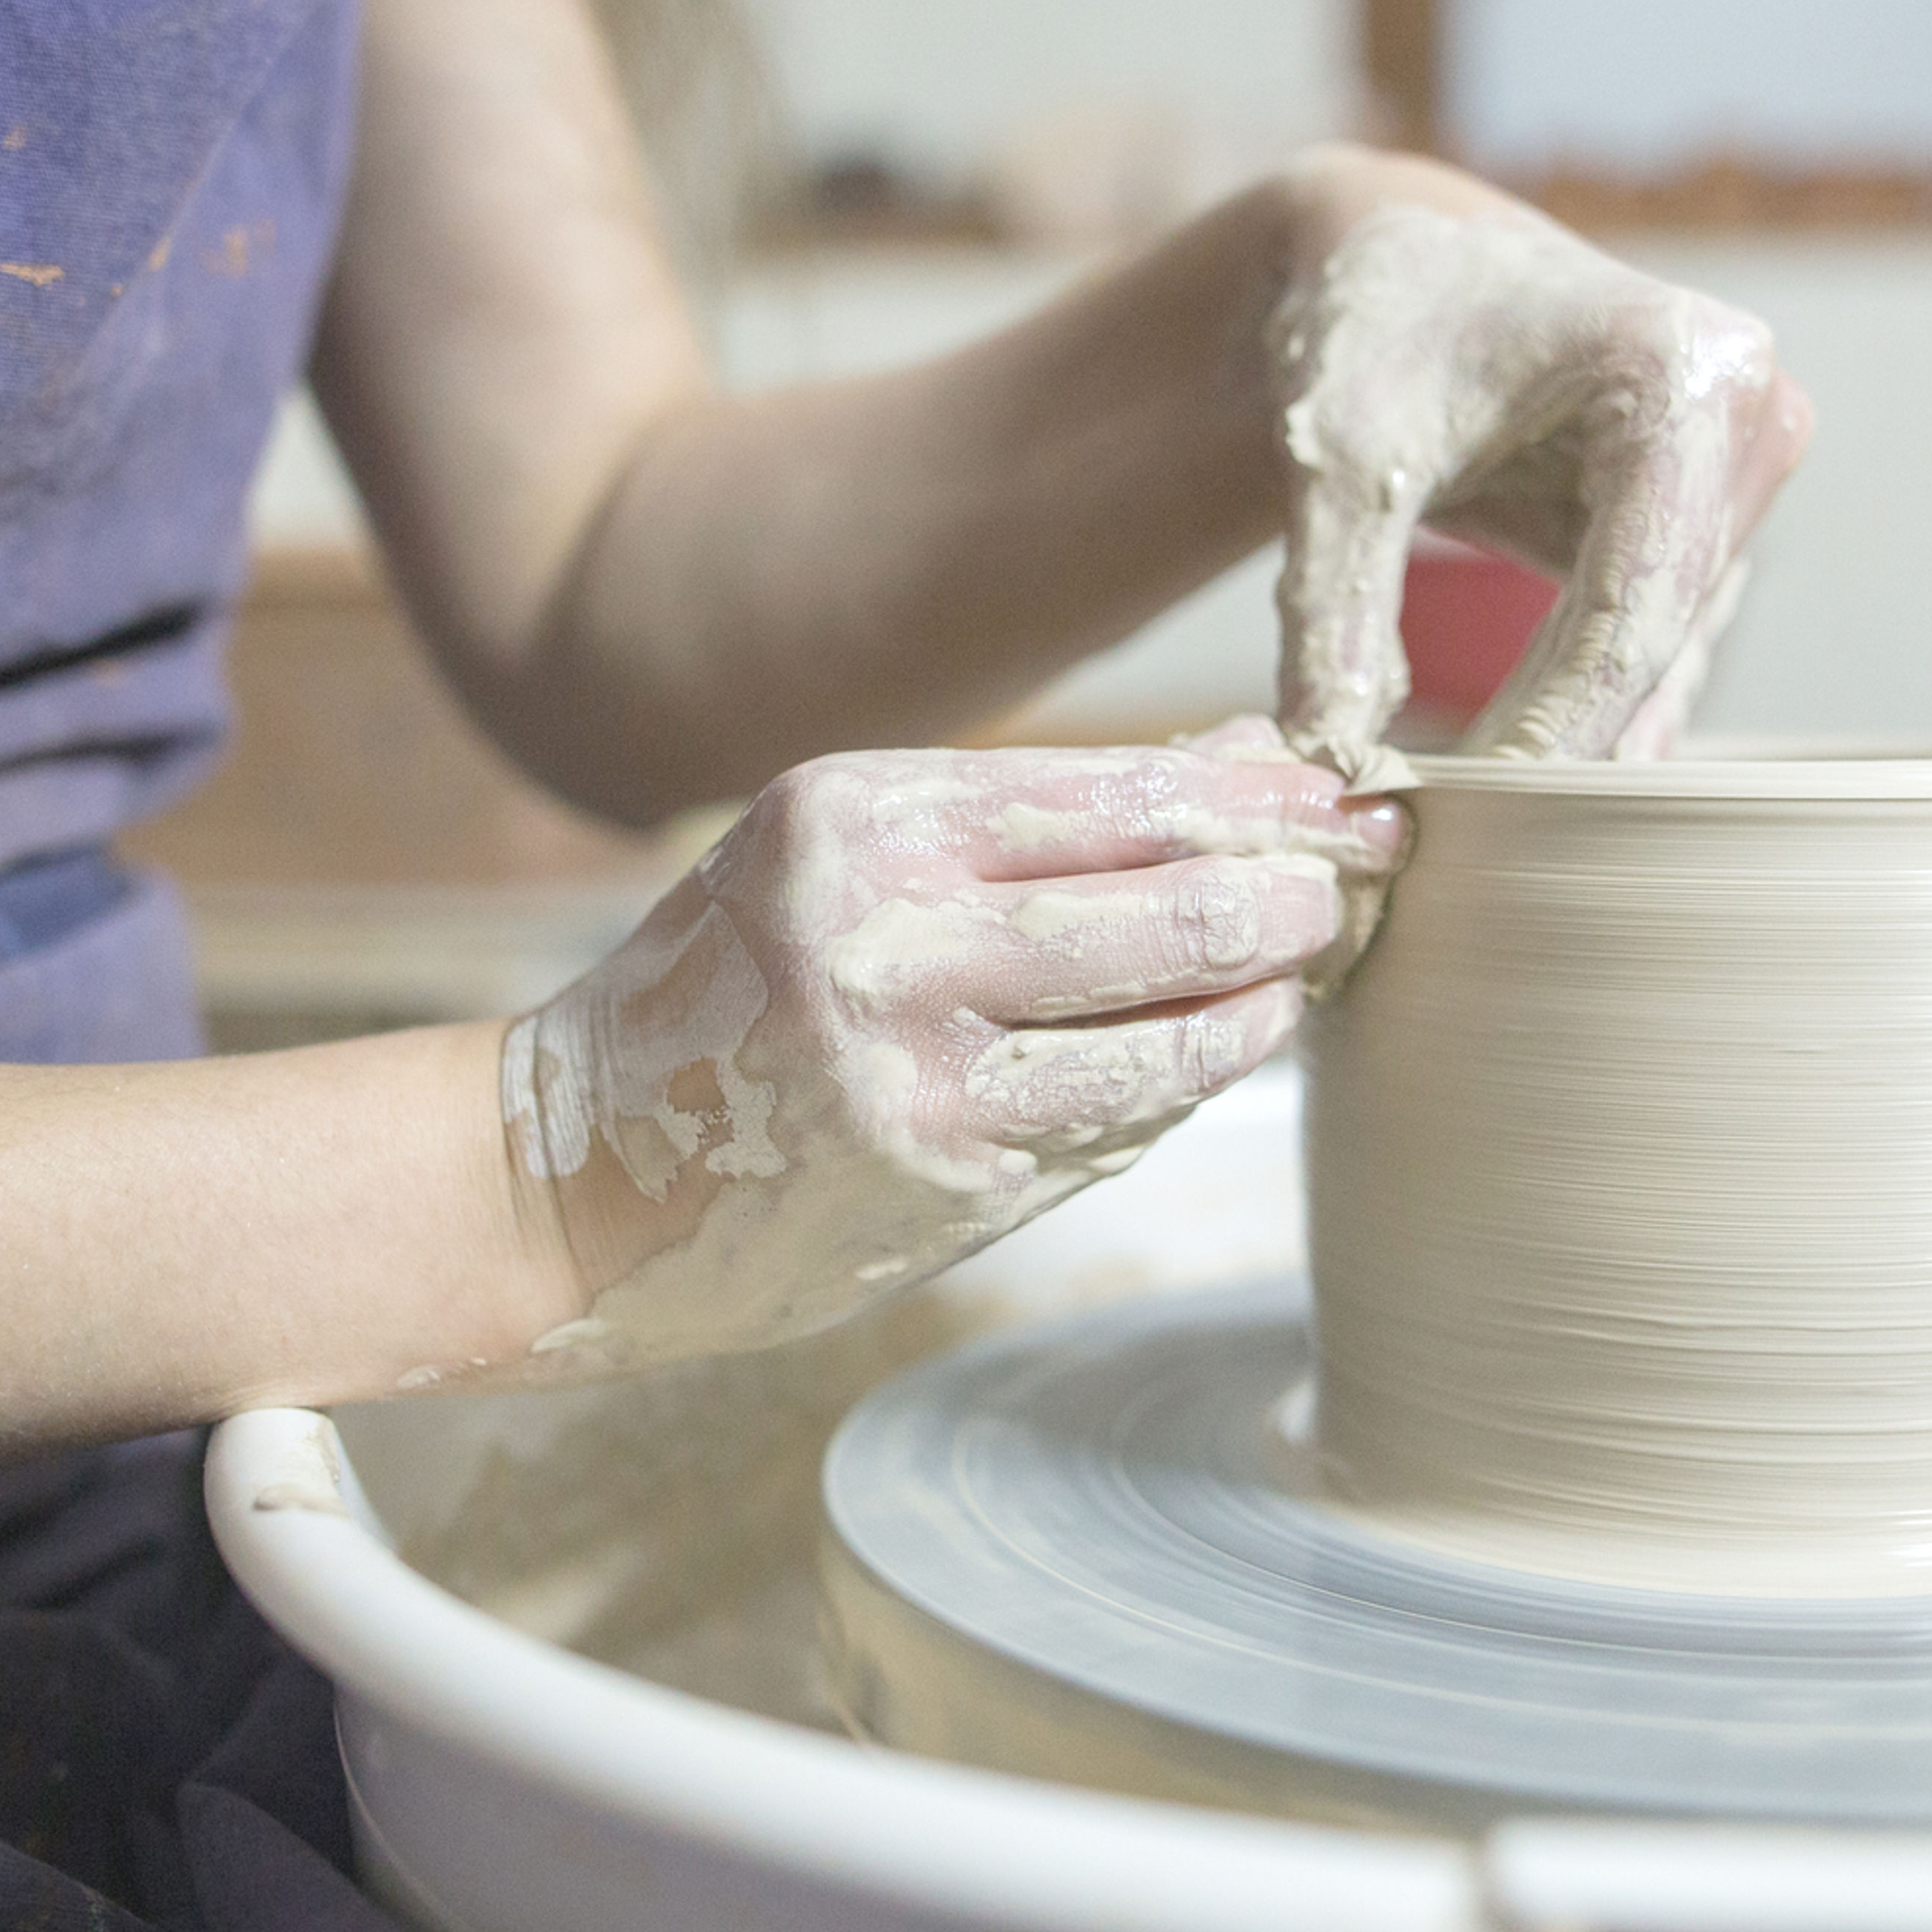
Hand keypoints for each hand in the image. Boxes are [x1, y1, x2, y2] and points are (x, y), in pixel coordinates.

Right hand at [499, 743, 1406, 1381]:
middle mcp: (887, 937)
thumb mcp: (850, 852)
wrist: (579, 1172)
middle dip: (1292, 890)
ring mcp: (922, 1070)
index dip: (1252, 795)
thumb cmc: (737, 984)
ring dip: (1267, 998)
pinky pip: (1123, 1119)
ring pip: (1172, 1028)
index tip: (1336, 788)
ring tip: (1305, 967)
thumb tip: (1244, 750)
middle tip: (1352, 879)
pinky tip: (1220, 1048)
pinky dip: (1189, 1080)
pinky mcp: (948, 1180)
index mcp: (857, 820)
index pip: (1116, 792)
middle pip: (1169, 904)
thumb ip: (1038, 811)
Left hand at [1267, 155, 1811, 784]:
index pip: (1634, 604)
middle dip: (1566, 743)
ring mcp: (1745, 467)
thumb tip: (1330, 763)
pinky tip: (1519, 781)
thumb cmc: (1371, 331)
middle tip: (1466, 849)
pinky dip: (1588, 705)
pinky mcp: (1711, 512)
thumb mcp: (1335, 460)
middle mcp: (1748, 413)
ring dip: (1582, 736)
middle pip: (1659, 636)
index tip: (1481, 820)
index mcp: (1680, 374)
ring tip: (1480, 830)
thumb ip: (1331, 607)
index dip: (1563, 728)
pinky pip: (1658, 640)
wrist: (1395, 260)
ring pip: (1666, 651)